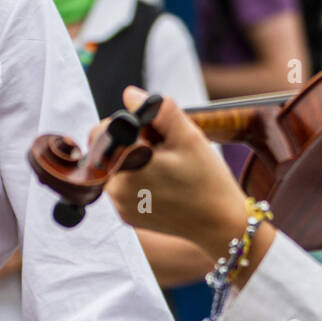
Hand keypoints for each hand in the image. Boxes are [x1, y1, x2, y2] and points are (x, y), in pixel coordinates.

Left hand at [102, 87, 249, 259]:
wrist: (219, 224)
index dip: (127, 125)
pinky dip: (137, 181)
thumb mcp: (188, 136)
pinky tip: (164, 186)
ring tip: (166, 169)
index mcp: (126, 166)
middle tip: (163, 152)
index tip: (152, 134)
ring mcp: (120, 206)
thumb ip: (159, 110)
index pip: (103, 131)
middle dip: (130, 144)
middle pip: (108, 151)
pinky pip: (123, 188)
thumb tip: (130, 95)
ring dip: (134, 162)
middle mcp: (115, 189)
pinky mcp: (127, 217)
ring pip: (115, 169)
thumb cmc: (206, 180)